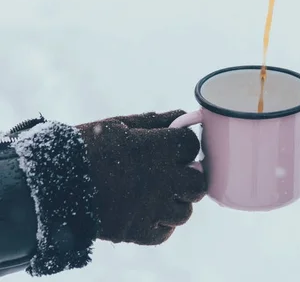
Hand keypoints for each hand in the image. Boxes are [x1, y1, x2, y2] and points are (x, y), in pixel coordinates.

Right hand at [77, 111, 204, 244]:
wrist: (52, 183)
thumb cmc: (87, 146)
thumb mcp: (120, 125)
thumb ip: (156, 121)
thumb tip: (183, 117)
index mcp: (156, 148)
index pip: (192, 145)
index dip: (185, 144)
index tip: (176, 146)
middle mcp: (160, 178)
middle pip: (197, 182)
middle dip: (190, 175)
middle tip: (177, 173)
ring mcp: (149, 208)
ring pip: (184, 210)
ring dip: (177, 201)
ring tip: (162, 193)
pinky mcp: (135, 231)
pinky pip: (165, 232)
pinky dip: (161, 223)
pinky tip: (150, 211)